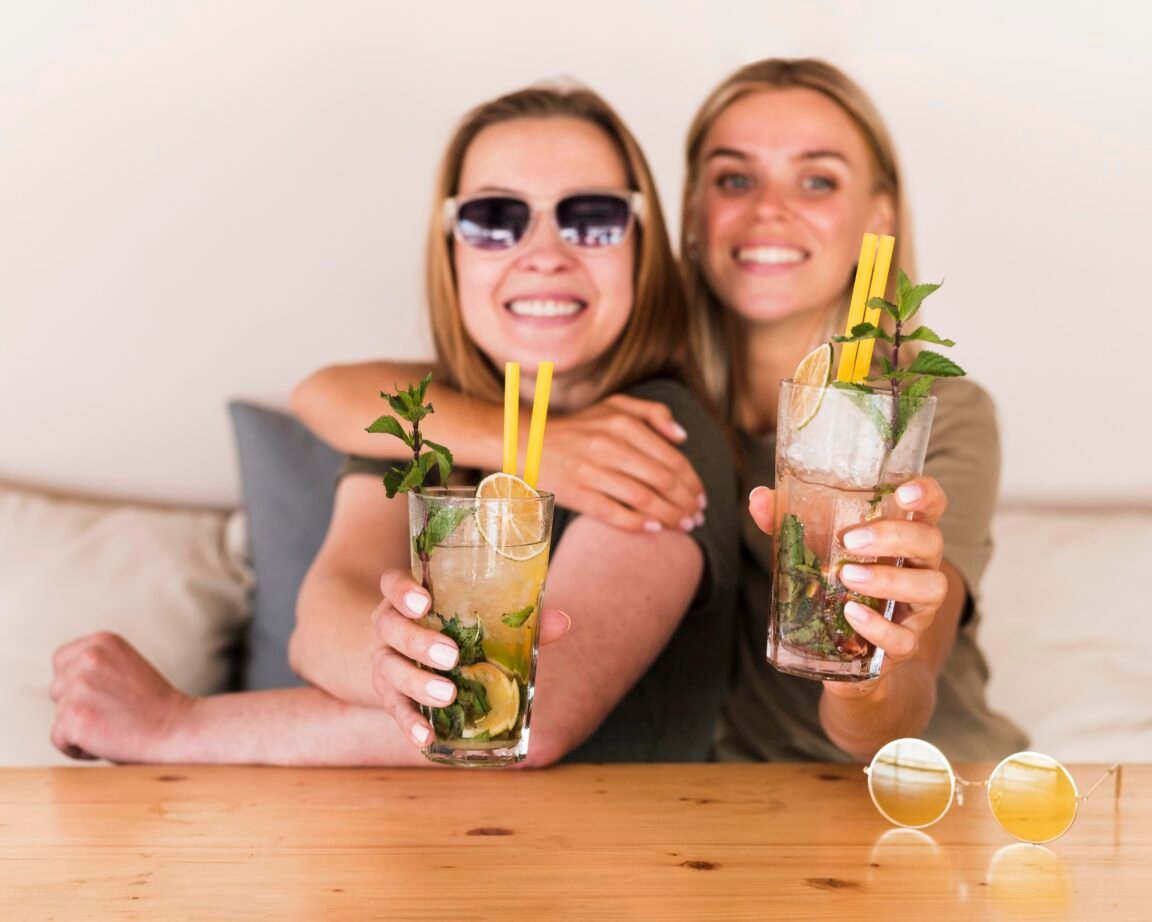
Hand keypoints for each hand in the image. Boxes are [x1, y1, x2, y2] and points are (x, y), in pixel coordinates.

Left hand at [50, 632, 192, 762]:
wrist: (178, 729)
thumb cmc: (154, 706)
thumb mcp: (125, 667)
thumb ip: (94, 665)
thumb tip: (61, 681)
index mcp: (102, 641)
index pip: (62, 660)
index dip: (79, 683)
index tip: (108, 695)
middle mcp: (88, 658)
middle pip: (58, 689)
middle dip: (78, 705)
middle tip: (116, 712)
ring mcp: (79, 687)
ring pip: (59, 714)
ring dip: (80, 726)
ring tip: (114, 725)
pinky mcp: (73, 717)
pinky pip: (58, 738)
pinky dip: (77, 748)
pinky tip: (106, 741)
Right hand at [369, 569, 571, 747]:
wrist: (408, 654)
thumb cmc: (452, 628)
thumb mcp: (475, 617)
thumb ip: (515, 619)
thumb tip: (562, 621)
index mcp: (408, 597)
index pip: (392, 582)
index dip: (403, 591)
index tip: (424, 601)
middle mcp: (388, 625)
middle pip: (390, 626)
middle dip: (419, 641)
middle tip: (451, 656)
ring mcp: (383, 660)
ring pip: (389, 668)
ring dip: (417, 683)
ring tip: (448, 695)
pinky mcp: (387, 694)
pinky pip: (394, 709)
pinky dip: (409, 723)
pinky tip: (427, 737)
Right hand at [541, 395, 706, 532]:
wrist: (528, 441)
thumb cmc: (579, 426)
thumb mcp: (615, 406)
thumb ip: (653, 413)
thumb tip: (683, 438)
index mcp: (621, 423)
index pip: (671, 458)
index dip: (692, 481)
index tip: (701, 496)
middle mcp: (608, 445)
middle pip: (661, 480)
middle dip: (686, 502)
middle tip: (698, 516)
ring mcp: (590, 470)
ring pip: (643, 499)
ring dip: (670, 516)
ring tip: (684, 526)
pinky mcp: (576, 493)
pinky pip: (613, 513)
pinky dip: (638, 523)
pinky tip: (655, 529)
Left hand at [749, 477, 948, 696]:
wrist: (851, 653)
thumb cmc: (838, 584)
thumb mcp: (815, 549)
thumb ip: (789, 522)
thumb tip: (759, 498)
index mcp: (903, 537)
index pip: (930, 506)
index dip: (926, 494)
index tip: (904, 492)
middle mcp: (920, 568)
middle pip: (931, 541)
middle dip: (895, 536)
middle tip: (851, 540)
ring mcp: (918, 607)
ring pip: (931, 587)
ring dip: (890, 579)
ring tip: (848, 577)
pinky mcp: (906, 643)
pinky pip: (905, 638)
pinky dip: (878, 627)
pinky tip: (851, 614)